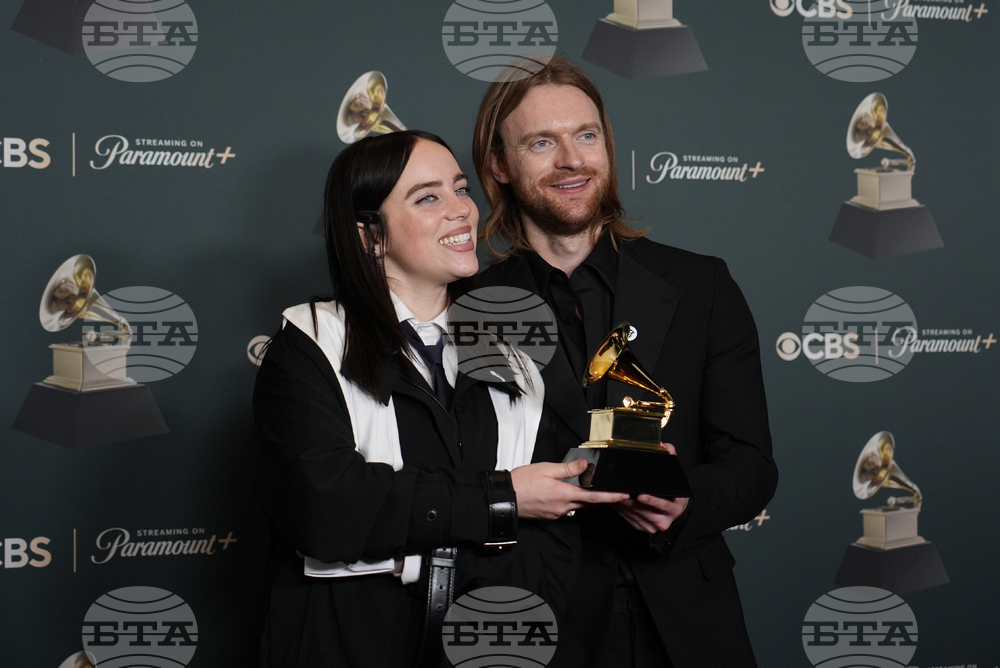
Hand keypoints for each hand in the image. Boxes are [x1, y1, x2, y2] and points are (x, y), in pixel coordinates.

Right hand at [510, 459, 628, 520]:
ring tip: (586, 488)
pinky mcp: (550, 516)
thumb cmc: (521, 482)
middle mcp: (562, 507)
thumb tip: (585, 465)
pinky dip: (570, 501)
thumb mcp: (546, 468)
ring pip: (577, 506)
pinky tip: (566, 493)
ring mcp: (556, 514)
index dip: (610, 496)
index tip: (623, 495)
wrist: (505, 498)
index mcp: (563, 494)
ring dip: (584, 499)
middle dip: (600, 497)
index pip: (593, 496)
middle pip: (587, 502)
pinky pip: (566, 509)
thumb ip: (568, 468)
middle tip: (611, 491)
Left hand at [614, 443, 689, 533]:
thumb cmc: (673, 493)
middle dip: (629, 499)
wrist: (675, 510)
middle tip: (620, 489)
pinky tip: (615, 498)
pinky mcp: (640, 527)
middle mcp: (662, 519)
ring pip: (632, 513)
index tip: (641, 495)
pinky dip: (620, 507)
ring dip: (621, 502)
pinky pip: (626, 516)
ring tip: (613, 491)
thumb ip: (671, 458)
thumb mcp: (676, 476)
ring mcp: (650, 525)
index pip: (663, 505)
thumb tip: (663, 446)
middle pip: (642, 509)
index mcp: (673, 507)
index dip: (651, 501)